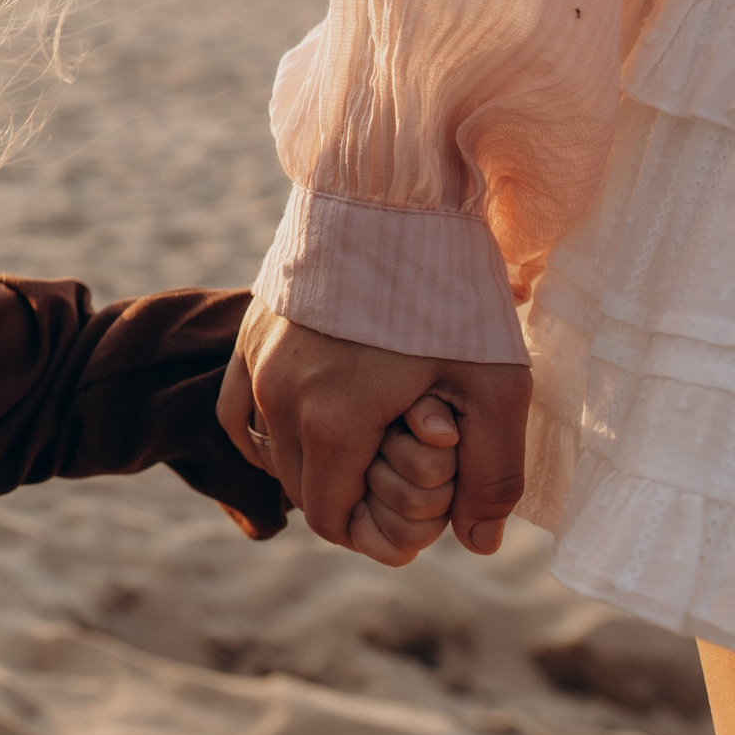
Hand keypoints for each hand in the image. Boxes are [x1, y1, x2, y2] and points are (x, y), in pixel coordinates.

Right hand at [218, 301, 529, 555]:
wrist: (389, 191)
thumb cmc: (448, 286)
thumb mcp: (495, 383)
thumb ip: (491, 473)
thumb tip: (479, 543)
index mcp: (330, 423)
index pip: (332, 520)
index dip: (372, 533)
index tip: (410, 513)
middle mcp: (277, 400)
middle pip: (303, 491)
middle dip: (349, 497)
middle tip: (403, 470)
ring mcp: (255, 363)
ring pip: (272, 451)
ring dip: (315, 463)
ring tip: (371, 440)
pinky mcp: (250, 333)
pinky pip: (239, 409)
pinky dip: (269, 430)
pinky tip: (307, 421)